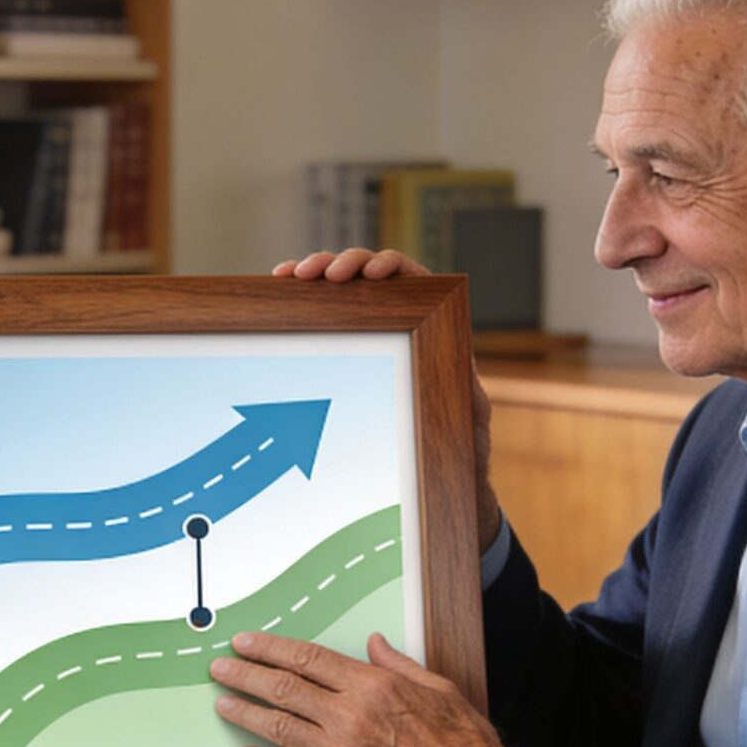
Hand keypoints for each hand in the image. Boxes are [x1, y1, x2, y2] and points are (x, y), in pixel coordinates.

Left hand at [210, 630, 522, 746]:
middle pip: (283, 689)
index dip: (270, 648)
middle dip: (245, 675)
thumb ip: (398, 665)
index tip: (245, 643)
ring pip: (279, 728)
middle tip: (220, 668)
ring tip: (223, 703)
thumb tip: (373, 645)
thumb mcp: (437, 689)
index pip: (307, 659)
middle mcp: (349, 717)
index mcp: (372, 686)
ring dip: (245, 713)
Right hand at [272, 249, 502, 545]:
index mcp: (433, 329)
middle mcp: (399, 326)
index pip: (412, 278)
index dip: (389, 265)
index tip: (367, 276)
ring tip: (288, 278)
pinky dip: (299, 306)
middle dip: (339, 264)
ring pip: (338, 293)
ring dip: (313, 278)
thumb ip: (463, 389)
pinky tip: (278, 299)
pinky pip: (320, 322)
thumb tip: (458, 366)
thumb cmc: (459, 450)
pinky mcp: (343, 358)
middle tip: (312, 274)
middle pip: (367, 275)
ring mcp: (368, 339)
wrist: (440, 482)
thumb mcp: (467, 417)